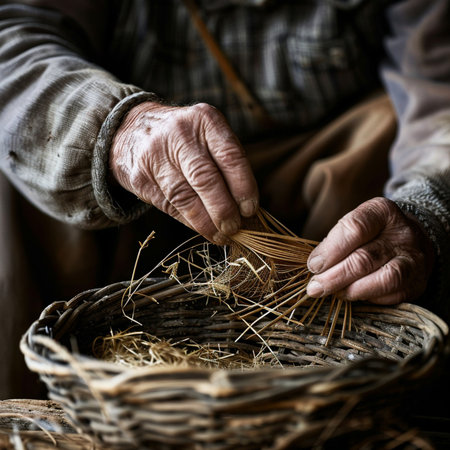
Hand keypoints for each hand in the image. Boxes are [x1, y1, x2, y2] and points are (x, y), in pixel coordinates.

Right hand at [110, 101, 258, 242]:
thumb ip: (227, 164)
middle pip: (205, 179)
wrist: (132, 129)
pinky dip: (189, 221)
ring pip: (185, 197)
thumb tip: (246, 208)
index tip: (250, 210)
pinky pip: (170, 206)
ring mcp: (155, 155)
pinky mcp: (141, 177)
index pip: (230, 156)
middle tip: (235, 228)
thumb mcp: (208, 135)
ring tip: (220, 235)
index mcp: (205, 120)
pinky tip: (201, 228)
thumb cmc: (185, 138)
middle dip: (223, 210)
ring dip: (206, 222)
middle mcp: (179, 134)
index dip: (243, 187)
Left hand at [306, 197, 434, 303]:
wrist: (411, 240)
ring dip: (351, 290)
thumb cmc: (372, 233)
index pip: (355, 228)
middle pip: (364, 258)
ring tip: (334, 293)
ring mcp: (413, 260)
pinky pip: (391, 296)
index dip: (330, 250)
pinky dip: (368, 298)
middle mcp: (402, 234)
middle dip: (334, 277)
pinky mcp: (417, 283)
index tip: (313, 265)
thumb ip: (335, 242)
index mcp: (382, 212)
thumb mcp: (355, 225)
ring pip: (383, 279)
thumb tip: (315, 266)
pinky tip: (353, 295)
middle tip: (314, 287)